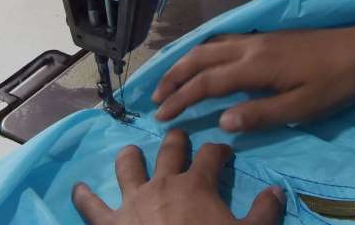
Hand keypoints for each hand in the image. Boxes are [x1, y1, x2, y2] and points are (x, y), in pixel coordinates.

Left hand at [72, 130, 284, 224]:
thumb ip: (264, 212)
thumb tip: (277, 190)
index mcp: (196, 184)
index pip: (211, 155)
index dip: (219, 150)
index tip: (224, 152)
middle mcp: (163, 183)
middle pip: (169, 150)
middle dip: (176, 140)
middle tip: (179, 137)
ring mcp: (133, 201)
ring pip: (128, 167)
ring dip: (130, 157)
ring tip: (131, 151)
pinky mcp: (110, 223)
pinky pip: (92, 206)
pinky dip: (84, 196)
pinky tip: (77, 189)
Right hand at [153, 26, 354, 131]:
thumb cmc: (335, 82)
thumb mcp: (301, 107)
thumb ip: (260, 115)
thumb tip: (222, 122)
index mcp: (255, 65)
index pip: (206, 82)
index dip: (181, 99)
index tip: (161, 115)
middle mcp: (250, 46)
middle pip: (200, 57)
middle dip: (174, 76)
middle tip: (155, 97)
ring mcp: (258, 38)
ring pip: (210, 45)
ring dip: (186, 62)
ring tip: (171, 81)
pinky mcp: (267, 37)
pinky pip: (223, 40)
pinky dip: (203, 51)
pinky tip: (204, 61)